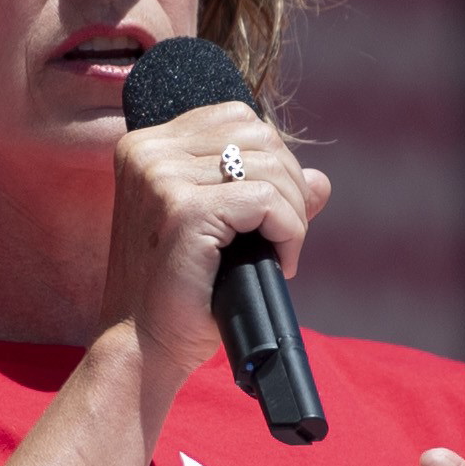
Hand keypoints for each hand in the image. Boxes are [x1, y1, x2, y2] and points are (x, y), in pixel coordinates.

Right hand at [103, 99, 329, 388]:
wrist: (143, 347)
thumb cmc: (179, 295)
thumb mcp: (222, 233)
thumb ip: (265, 195)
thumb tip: (321, 181)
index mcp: (145, 147)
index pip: (235, 117)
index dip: (271, 160)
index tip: (270, 213)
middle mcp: (148, 152)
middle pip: (258, 134)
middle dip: (289, 185)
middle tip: (283, 237)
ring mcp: (162, 178)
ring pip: (269, 166)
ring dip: (293, 213)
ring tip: (281, 254)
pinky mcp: (184, 211)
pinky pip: (266, 201)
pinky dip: (289, 232)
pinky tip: (280, 263)